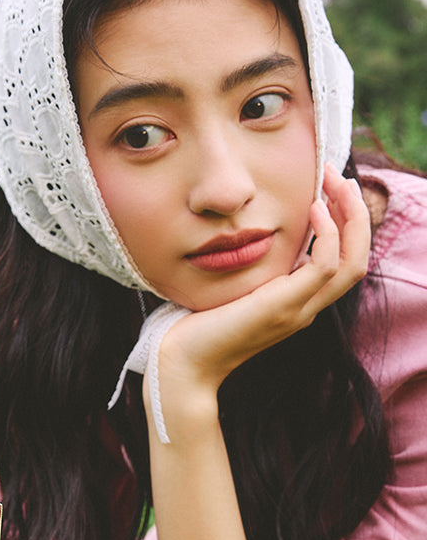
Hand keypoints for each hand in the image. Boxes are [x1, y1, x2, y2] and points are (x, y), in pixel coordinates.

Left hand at [154, 164, 370, 430]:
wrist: (181, 364)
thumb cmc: (194, 328)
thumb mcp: (230, 290)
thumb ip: (248, 269)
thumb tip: (241, 234)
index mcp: (295, 304)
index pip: (340, 261)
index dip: (343, 223)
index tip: (327, 188)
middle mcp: (305, 308)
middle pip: (358, 258)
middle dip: (355, 212)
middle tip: (338, 175)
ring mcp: (297, 310)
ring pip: (354, 260)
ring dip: (351, 215)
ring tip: (333, 181)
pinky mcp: (282, 308)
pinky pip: (325, 265)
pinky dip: (327, 234)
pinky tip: (312, 209)